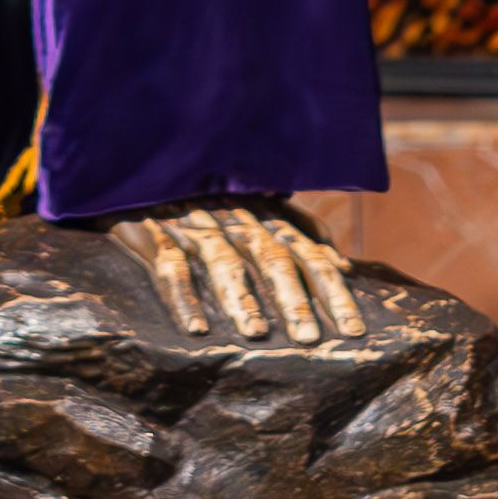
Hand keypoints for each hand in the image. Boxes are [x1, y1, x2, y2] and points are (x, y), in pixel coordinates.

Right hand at [100, 197, 362, 344]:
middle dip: (294, 300)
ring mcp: (195, 223)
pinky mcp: (153, 229)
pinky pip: (171, 264)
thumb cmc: (208, 192)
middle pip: (273, 259)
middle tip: (310, 341)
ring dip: (242, 298)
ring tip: (257, 335)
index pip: (308, 254)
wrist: (142, 157)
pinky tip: (195, 328)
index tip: (355, 332)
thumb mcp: (258, 202)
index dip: (333, 291)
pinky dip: (184, 295)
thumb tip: (342, 263)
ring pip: (226, 262)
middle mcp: (236, 218)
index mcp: (264, 214)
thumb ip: (300, 228)